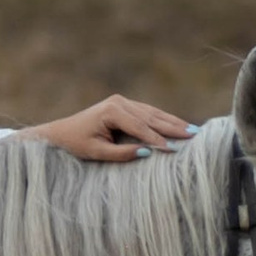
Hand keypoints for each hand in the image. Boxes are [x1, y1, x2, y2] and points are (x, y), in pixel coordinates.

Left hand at [32, 94, 196, 162]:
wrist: (61, 133)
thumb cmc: (76, 144)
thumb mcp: (96, 153)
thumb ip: (121, 154)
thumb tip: (147, 152)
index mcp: (112, 111)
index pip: (141, 127)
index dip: (159, 139)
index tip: (175, 150)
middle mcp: (120, 102)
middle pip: (151, 117)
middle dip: (174, 127)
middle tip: (195, 136)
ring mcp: (123, 102)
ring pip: (153, 113)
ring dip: (173, 122)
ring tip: (193, 130)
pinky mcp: (125, 106)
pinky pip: (148, 113)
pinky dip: (164, 120)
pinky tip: (178, 125)